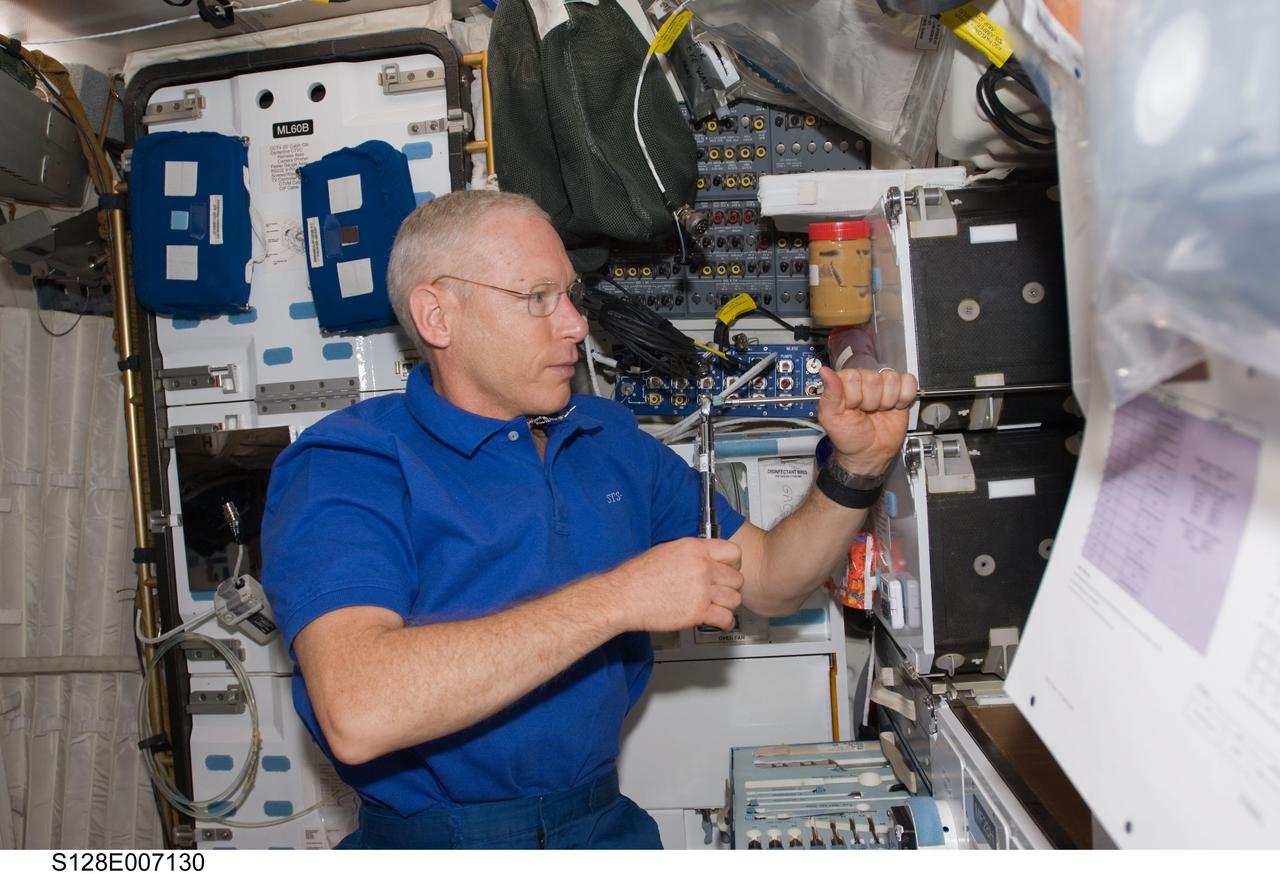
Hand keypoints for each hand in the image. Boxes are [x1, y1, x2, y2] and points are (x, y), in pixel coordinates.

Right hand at [608, 538, 743, 631]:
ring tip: (720, 606)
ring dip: (728, 604)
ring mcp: (702, 590)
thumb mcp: (666, 551)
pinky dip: (726, 622)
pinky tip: (720, 622)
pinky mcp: (698, 612)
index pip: (733, 552)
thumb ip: (691, 554)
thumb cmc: (637, 577)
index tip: (729, 569)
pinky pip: (726, 618)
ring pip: (735, 598)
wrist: (623, 597)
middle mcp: (702, 567)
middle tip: (722, 591)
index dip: (733, 563)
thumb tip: (703, 559)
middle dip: (730, 586)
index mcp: (694, 548)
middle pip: (736, 577)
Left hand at [817, 366, 916, 475]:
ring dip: (886, 401)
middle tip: (866, 412)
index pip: (855, 377)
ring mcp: (882, 385)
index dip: (855, 397)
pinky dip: (904, 397)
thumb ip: (830, 393)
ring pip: (891, 380)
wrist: (869, 453)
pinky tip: (894, 407)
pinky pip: (908, 382)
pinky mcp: (900, 391)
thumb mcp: (831, 418)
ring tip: (878, 411)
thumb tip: (825, 372)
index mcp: (844, 382)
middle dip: (871, 401)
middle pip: (875, 378)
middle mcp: (863, 380)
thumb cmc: (848, 436)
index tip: (852, 408)